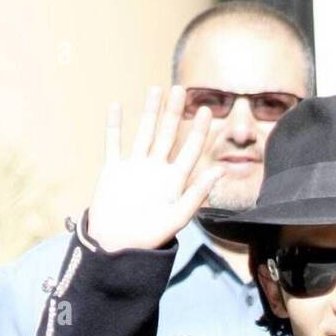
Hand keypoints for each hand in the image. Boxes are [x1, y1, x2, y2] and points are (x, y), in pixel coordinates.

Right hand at [87, 85, 221, 252]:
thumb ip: (198, 192)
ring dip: (149, 112)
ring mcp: (134, 168)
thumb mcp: (178, 215)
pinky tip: (116, 106)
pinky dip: (114, 126)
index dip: (198, 131)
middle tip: (180, 89)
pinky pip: (114, 143)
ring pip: (143, 133)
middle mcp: (155, 171)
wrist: (117, 246)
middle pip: (167, 135)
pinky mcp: (113, 171)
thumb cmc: (150, 236)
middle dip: (173, 112)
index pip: (190, 150)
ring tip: (156, 90)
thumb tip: (221, 170)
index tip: (206, 111)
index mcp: (173, 181)